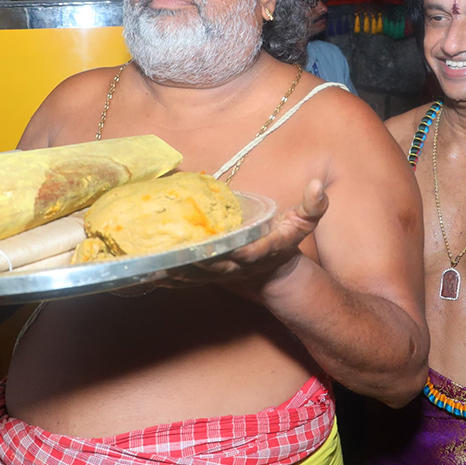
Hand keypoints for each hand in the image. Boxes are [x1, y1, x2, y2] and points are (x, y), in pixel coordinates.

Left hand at [162, 180, 328, 292]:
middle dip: (200, 261)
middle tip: (179, 251)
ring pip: (198, 276)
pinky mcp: (208, 276)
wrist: (273, 273)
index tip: (233, 247)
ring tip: (155, 263)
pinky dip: (168, 278)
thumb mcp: (303, 222)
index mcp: (265, 250)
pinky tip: (147, 273)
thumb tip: (318, 184)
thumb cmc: (283, 240)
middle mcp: (242, 265)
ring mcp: (222, 273)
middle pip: (219, 266)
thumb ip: (313, 206)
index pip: (254, 252)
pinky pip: (186, 280)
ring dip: (178, 271)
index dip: (243, 251)